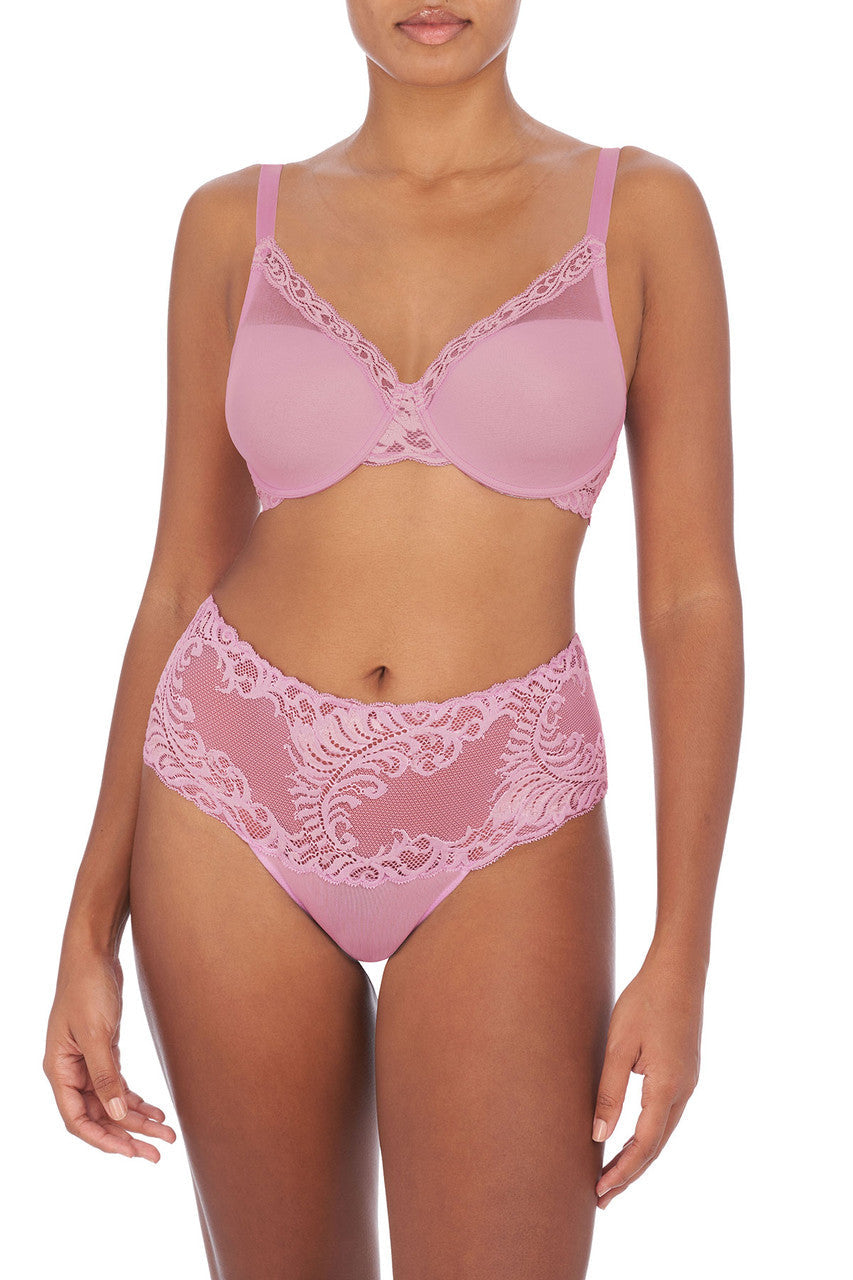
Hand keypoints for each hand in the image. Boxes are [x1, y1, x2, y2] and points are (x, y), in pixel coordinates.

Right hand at [43, 945, 176, 1161]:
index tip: (132, 1151)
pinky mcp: (104, 1050)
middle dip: (128, 1135)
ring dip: (138, 1119)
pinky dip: (137, 1098)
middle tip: (158, 1151)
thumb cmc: (88, 988)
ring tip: (167, 1134)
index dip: (104, 1140)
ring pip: (112, 1102)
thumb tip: (119, 1114)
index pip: (77, 1120)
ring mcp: (88, 1062)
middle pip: (98, 1116)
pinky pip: (119, 1085)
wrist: (94, 954)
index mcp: (59, 1071)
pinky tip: (157, 1111)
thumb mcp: (97, 1033)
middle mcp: (71, 1071)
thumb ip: (106, 1076)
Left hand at [591, 947, 704, 1206]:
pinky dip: (648, 1136)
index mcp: (668, 1086)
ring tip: (612, 1177)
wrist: (679, 970)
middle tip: (602, 1198)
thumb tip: (599, 1136)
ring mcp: (688, 1082)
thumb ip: (610, 1091)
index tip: (600, 1191)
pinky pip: (667, 1115)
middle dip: (630, 1174)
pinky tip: (632, 1140)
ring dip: (639, 1157)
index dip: (622, 1171)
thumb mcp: (619, 1044)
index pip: (644, 1144)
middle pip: (656, 1146)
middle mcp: (684, 1091)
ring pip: (663, 1133)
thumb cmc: (644, 1001)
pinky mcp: (685, 1072)